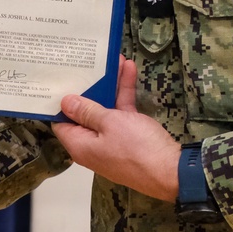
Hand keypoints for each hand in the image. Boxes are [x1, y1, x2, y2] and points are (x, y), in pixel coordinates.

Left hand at [52, 56, 180, 201]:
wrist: (173, 171)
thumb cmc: (137, 148)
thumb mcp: (109, 123)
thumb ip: (87, 110)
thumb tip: (65, 102)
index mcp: (80, 144)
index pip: (61, 122)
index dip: (60, 101)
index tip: (60, 79)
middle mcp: (93, 143)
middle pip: (85, 112)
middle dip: (88, 87)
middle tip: (85, 63)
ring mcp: (112, 140)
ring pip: (106, 108)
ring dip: (109, 85)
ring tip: (111, 59)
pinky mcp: (130, 136)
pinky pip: (122, 112)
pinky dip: (124, 93)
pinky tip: (129, 69)